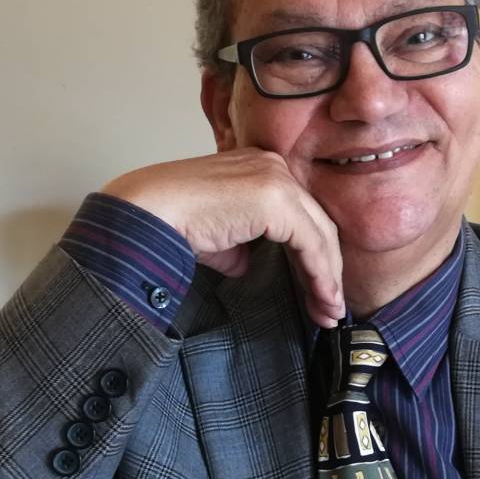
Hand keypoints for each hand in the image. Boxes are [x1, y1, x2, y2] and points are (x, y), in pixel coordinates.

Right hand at [101, 149, 344, 327]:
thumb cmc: (172, 223)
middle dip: (327, 270)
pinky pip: (310, 243)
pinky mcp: (276, 199)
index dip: (314, 256)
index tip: (319, 291)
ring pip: (320, 234)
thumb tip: (247, 264)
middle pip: (317, 224)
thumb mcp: (220, 234)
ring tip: (328, 312)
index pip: (301, 216)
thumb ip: (242, 245)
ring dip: (327, 278)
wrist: (148, 215)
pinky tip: (321, 298)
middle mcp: (273, 166)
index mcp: (261, 167)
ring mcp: (277, 179)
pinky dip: (319, 274)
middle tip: (330, 307)